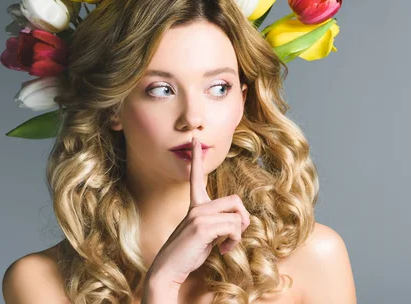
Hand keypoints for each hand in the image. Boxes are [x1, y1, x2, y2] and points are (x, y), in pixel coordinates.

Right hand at [146, 137, 250, 288]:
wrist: (168, 270)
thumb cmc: (187, 254)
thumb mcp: (206, 236)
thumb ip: (218, 223)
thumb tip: (240, 222)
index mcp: (195, 206)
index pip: (197, 177)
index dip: (196, 158)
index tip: (195, 140)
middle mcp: (196, 207)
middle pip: (235, 200)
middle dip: (243, 219)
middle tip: (234, 236)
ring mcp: (199, 215)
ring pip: (237, 215)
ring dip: (238, 234)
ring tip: (226, 245)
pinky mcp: (202, 226)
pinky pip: (233, 227)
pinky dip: (233, 241)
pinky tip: (222, 250)